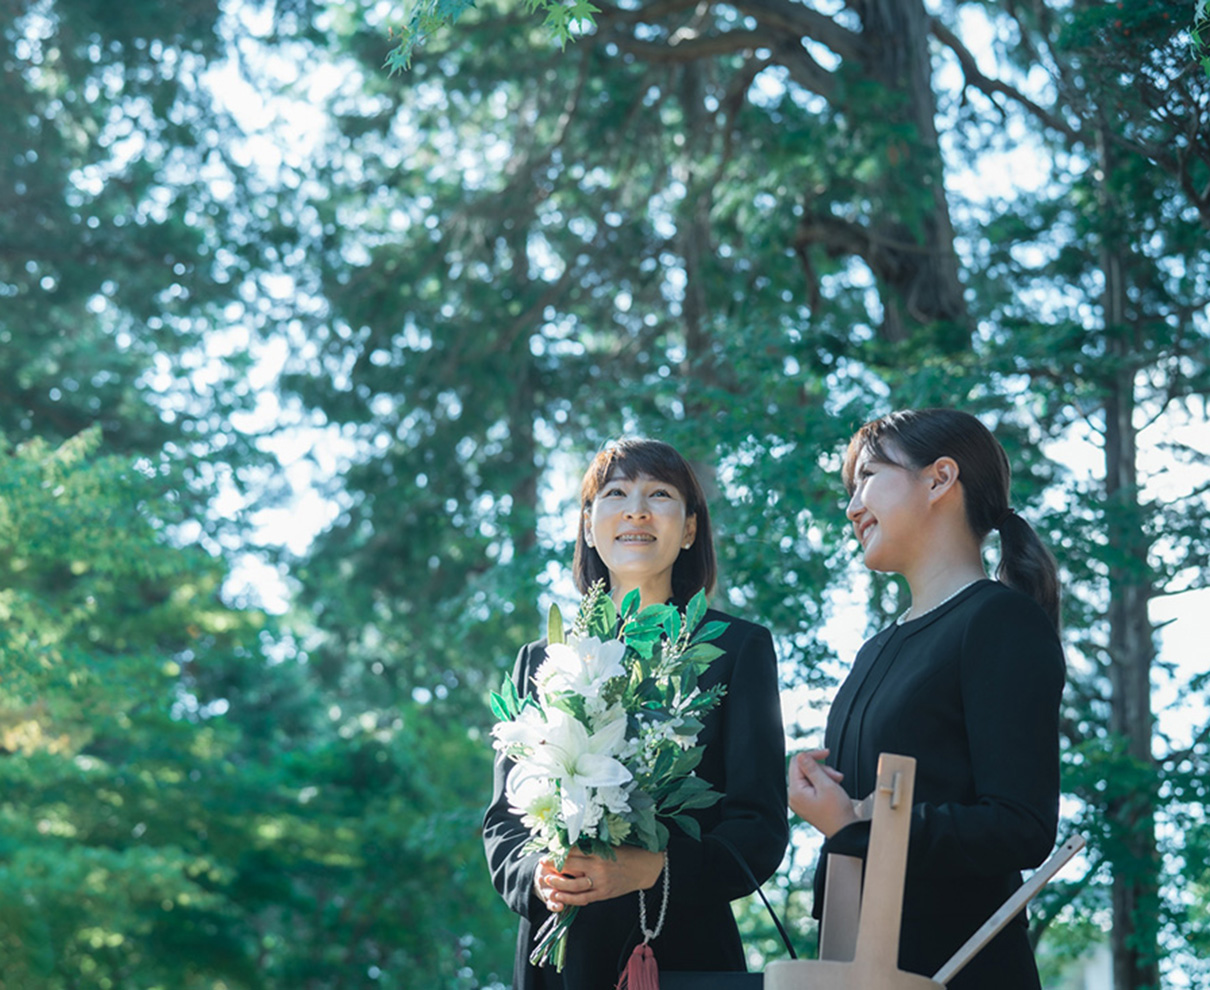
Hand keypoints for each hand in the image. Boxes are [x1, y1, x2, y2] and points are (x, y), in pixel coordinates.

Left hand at [534, 846, 665, 912]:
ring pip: (573, 886)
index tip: (549, 850)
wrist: (645, 868)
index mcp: (599, 852)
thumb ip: (592, 847)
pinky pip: (583, 898)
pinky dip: (569, 899)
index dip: (559, 852)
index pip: (573, 851)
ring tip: (547, 881)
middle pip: (570, 867)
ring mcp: (600, 882)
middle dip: (554, 866)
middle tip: (542, 865)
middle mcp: (598, 867)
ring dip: (558, 884)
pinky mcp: (603, 894)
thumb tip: (571, 845)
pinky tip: (559, 898)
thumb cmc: (628, 853)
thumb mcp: (610, 845)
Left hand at [788, 748, 859, 837]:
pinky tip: (833, 787)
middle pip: (803, 770)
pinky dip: (823, 784)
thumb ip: (812, 768)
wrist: (845, 831)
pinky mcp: (807, 804)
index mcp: (795, 792)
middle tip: (836, 775)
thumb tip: (801, 755)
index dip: (812, 755)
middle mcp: (794, 797)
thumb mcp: (826, 785)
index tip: (826, 753)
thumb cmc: (838, 813)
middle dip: (821, 769)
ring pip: (809, 777)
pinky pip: (812, 787)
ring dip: (825, 776)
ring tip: (837, 782)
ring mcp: (800, 801)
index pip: (798, 763)